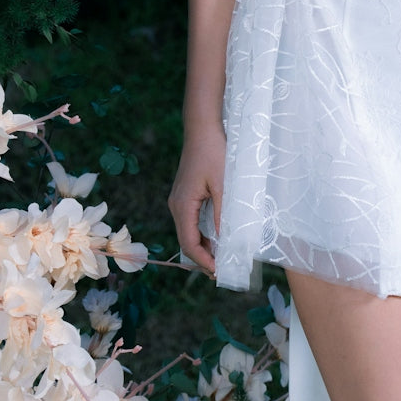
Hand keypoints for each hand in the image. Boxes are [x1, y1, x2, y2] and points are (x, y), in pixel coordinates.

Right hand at [167, 126, 225, 276]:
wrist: (202, 128)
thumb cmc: (213, 152)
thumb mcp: (222, 184)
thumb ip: (221, 214)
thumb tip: (224, 242)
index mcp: (182, 206)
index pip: (189, 244)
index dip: (203, 261)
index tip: (219, 272)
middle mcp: (176, 206)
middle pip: (186, 241)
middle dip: (202, 259)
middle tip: (222, 271)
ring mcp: (179, 200)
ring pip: (188, 232)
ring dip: (203, 247)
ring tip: (221, 259)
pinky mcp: (185, 195)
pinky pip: (191, 221)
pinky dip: (202, 234)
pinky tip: (216, 238)